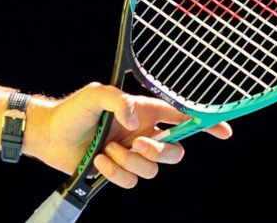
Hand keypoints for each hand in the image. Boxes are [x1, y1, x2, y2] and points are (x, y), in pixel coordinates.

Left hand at [25, 83, 232, 188]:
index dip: (206, 124)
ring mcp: (132, 154)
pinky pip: (133, 182)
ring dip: (129, 161)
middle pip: (175, 151)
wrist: (51, 136)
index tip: (225, 132)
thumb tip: (135, 120)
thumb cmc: (74, 110)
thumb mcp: (96, 95)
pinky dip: (117, 173)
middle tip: (136, 144)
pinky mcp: (120, 172)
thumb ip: (118, 101)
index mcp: (144, 112)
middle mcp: (143, 133)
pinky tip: (99, 161)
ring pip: (153, 169)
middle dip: (160, 152)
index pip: (183, 117)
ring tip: (107, 149)